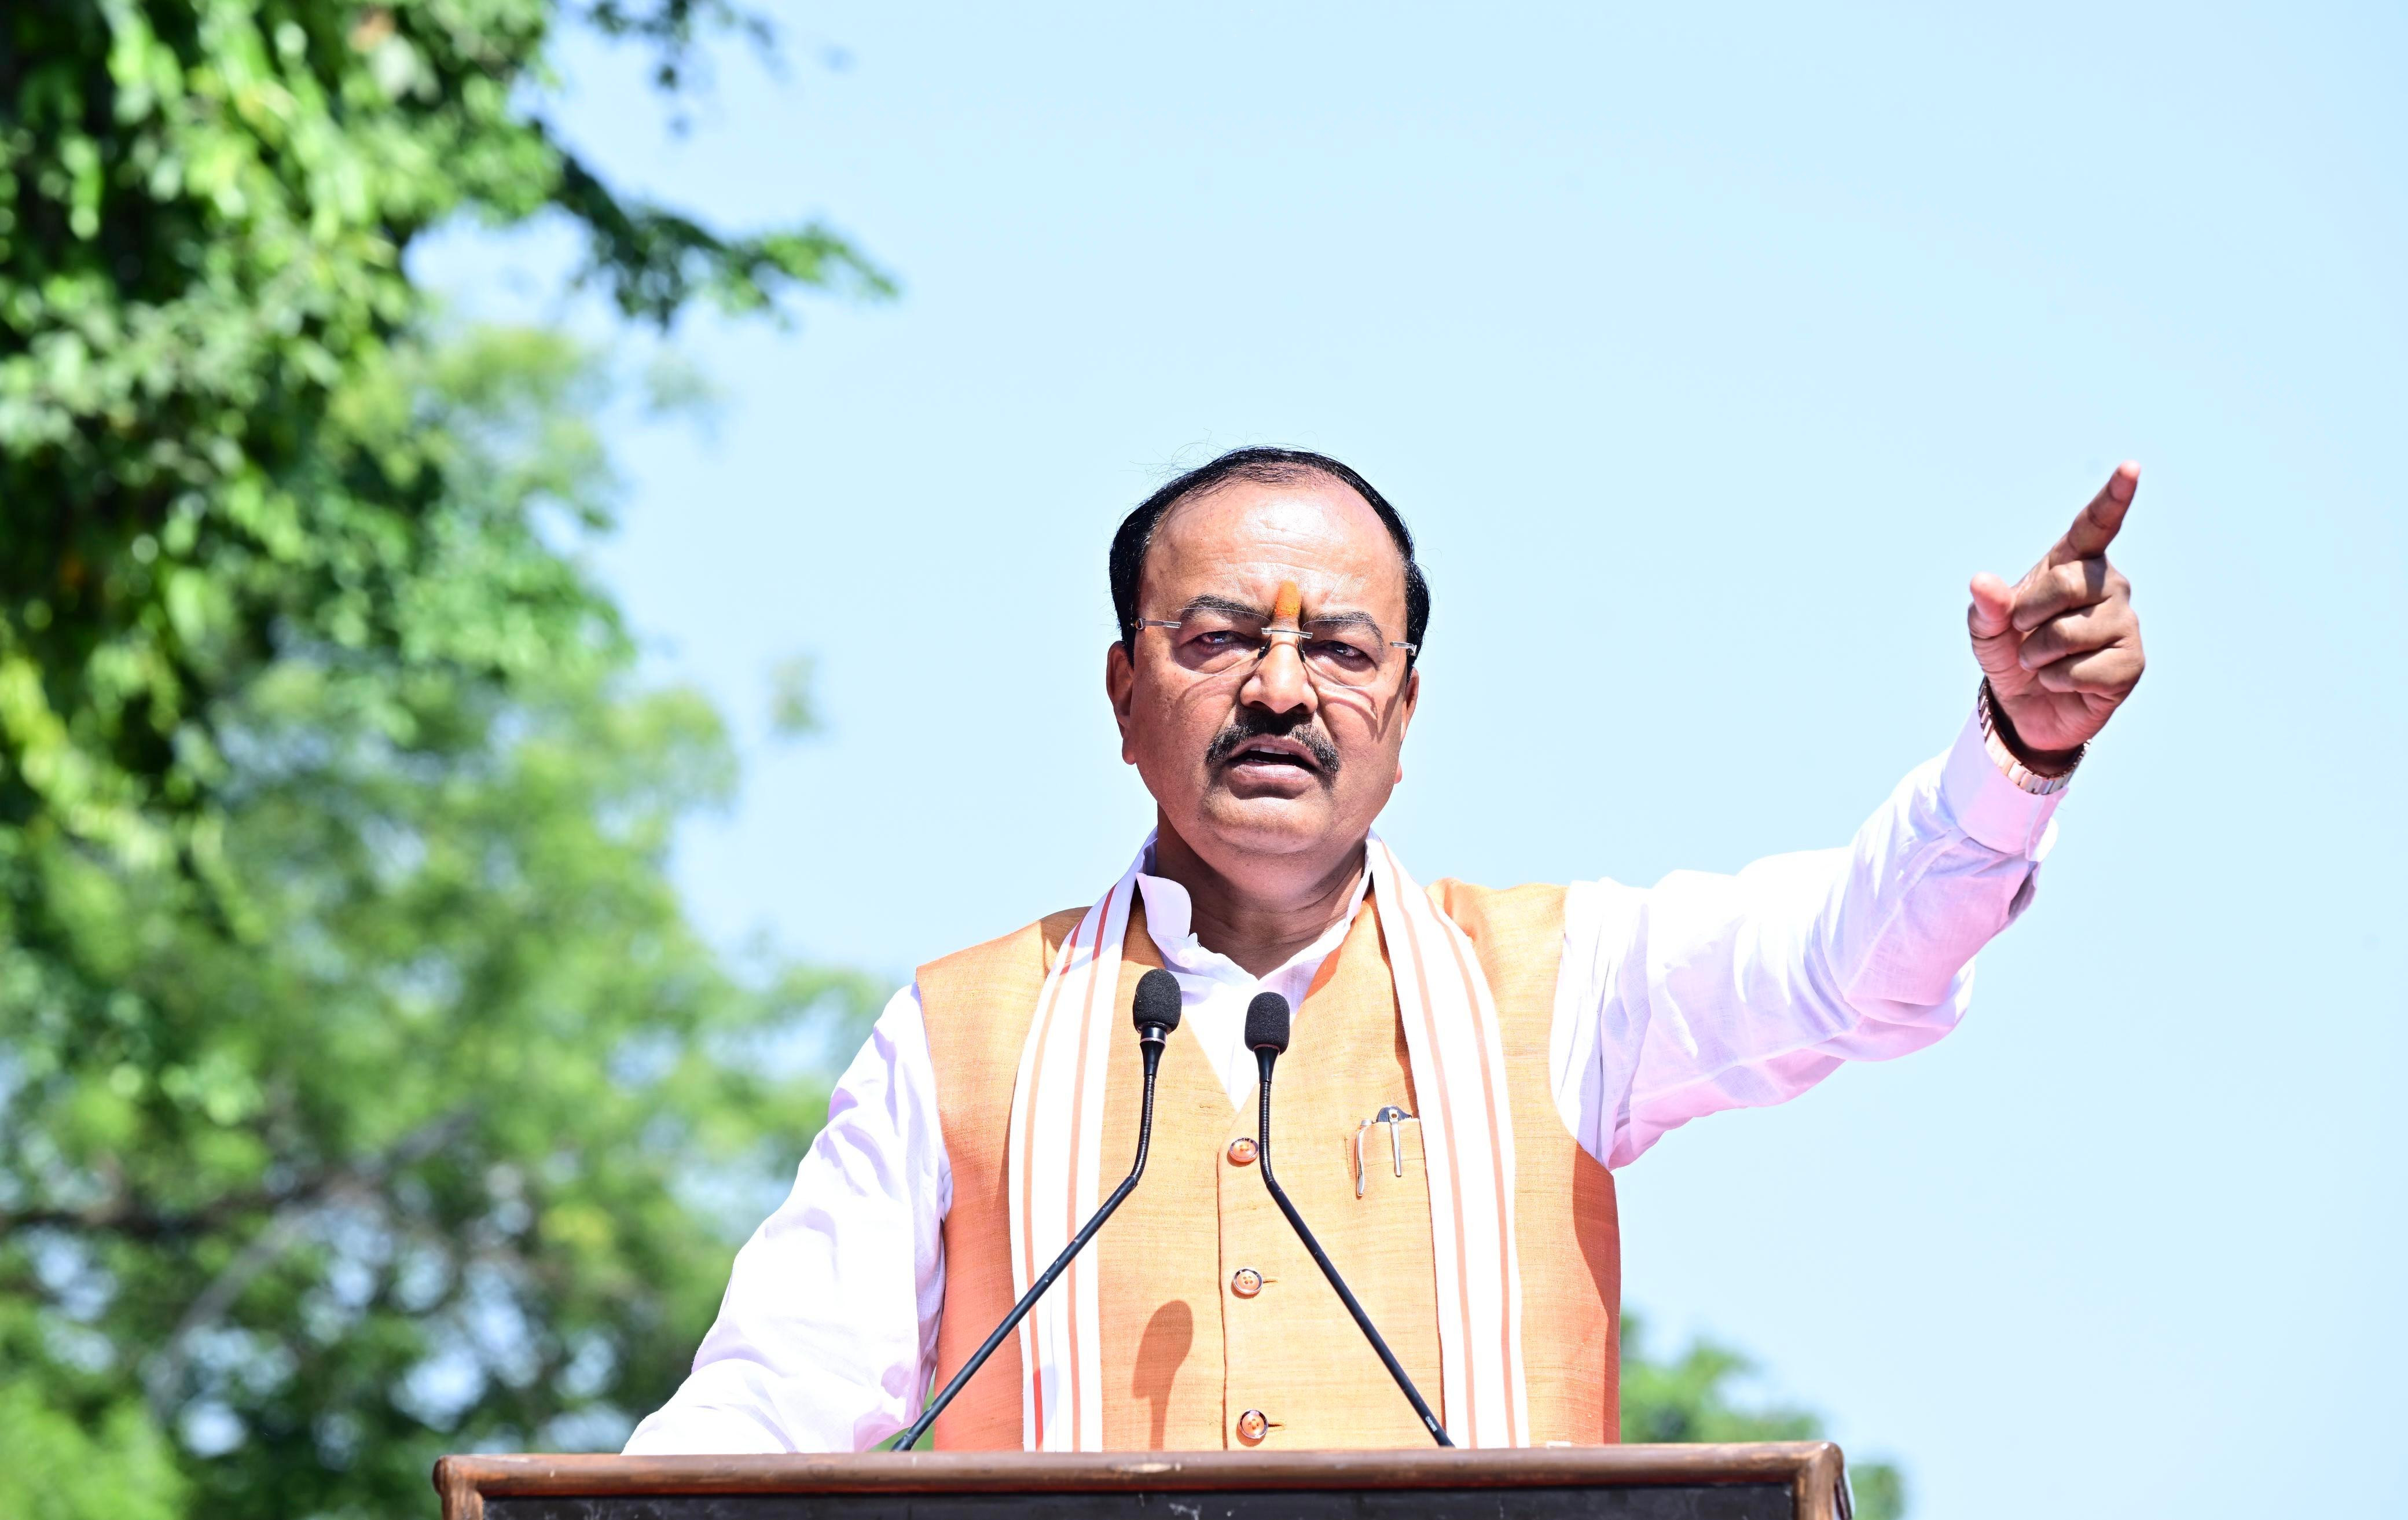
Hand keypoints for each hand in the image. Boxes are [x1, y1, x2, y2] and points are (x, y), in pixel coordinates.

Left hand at [1967, 463, 2147, 761]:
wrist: (2026, 707)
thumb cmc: (2011, 653)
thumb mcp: (1987, 631)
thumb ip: (1986, 607)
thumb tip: (1982, 583)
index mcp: (2072, 564)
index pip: (2095, 525)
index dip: (2114, 497)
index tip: (2131, 468)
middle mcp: (2107, 584)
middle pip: (2067, 584)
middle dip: (2029, 615)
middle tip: (2023, 633)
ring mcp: (2124, 622)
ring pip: (2071, 632)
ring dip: (2039, 655)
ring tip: (2042, 661)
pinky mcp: (2132, 661)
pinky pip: (2084, 670)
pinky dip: (2058, 680)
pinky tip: (2064, 681)